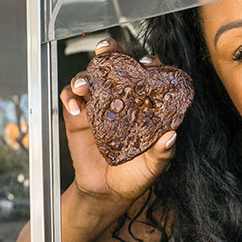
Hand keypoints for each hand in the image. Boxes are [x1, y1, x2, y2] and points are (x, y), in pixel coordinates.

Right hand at [60, 38, 177, 201]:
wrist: (105, 192)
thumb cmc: (134, 177)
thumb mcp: (152, 167)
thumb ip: (162, 153)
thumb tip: (171, 137)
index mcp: (144, 106)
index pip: (148, 77)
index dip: (149, 65)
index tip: (147, 63)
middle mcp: (121, 99)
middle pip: (117, 67)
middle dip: (112, 52)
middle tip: (106, 49)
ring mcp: (98, 104)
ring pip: (90, 77)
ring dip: (85, 75)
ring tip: (85, 85)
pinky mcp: (77, 115)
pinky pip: (70, 97)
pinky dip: (70, 96)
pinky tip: (76, 108)